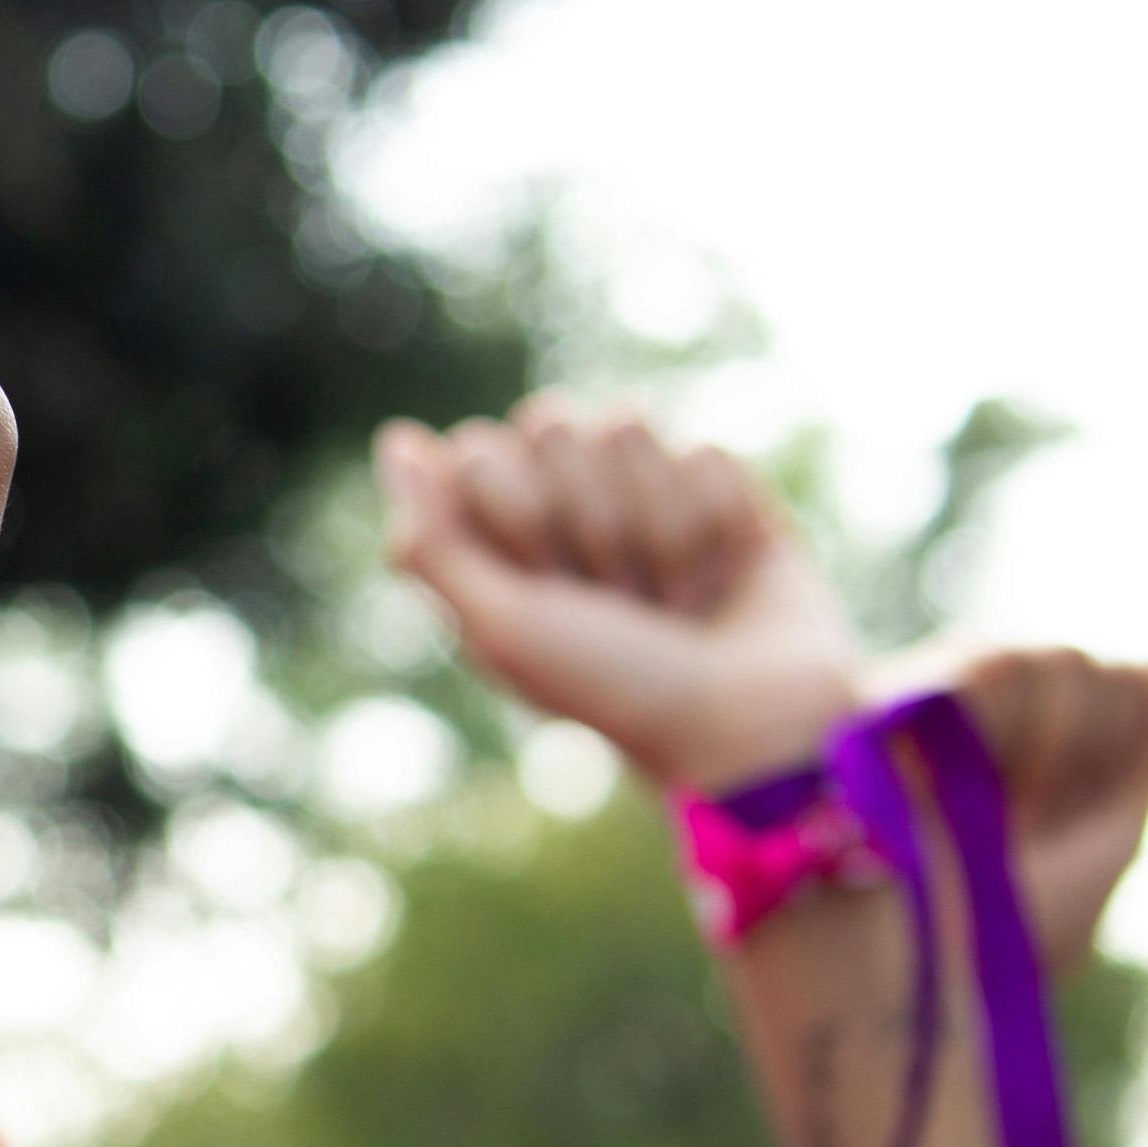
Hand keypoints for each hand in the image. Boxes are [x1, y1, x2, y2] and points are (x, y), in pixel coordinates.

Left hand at [376, 398, 863, 789]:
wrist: (749, 723)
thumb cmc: (615, 688)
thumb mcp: (503, 629)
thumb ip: (434, 542)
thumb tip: (397, 440)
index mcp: (498, 537)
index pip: (477, 449)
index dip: (512, 514)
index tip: (542, 585)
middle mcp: (566, 502)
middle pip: (549, 423)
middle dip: (584, 520)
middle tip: (615, 599)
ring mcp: (644, 490)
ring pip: (625, 425)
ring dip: (652, 528)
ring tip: (671, 597)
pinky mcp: (721, 489)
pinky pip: (702, 452)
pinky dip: (714, 525)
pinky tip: (723, 577)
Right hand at [947, 639, 1147, 974]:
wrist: (923, 953)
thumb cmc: (1013, 917)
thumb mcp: (1116, 829)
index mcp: (1034, 749)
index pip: (1128, 689)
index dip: (1123, 755)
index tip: (1074, 827)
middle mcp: (988, 715)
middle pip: (1105, 673)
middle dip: (1094, 755)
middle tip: (1036, 828)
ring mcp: (942, 698)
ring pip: (1066, 661)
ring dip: (1058, 750)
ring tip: (1004, 815)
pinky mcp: (904, 687)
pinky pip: (1010, 660)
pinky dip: (1014, 736)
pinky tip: (972, 789)